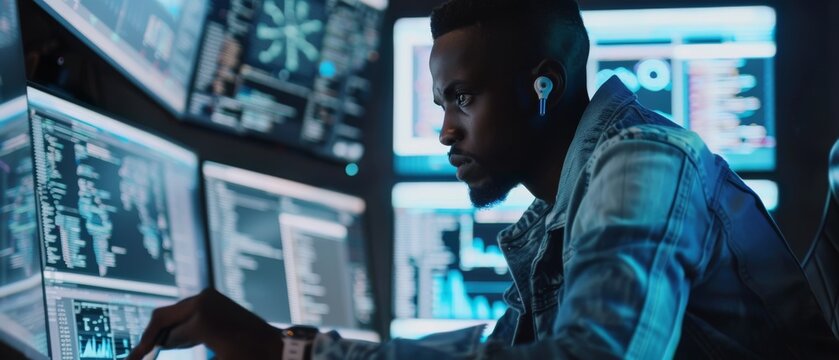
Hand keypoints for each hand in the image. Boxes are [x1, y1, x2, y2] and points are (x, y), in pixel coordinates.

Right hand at [127, 288, 283, 359]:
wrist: (278, 348)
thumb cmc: (249, 359)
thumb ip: (179, 350)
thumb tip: (161, 346)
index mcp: (201, 317)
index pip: (161, 336)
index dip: (143, 351)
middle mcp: (203, 300)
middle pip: (162, 318)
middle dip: (149, 338)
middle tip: (138, 357)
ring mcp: (210, 297)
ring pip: (173, 314)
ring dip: (164, 333)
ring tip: (153, 353)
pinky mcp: (215, 299)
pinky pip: (187, 312)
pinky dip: (178, 327)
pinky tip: (173, 344)